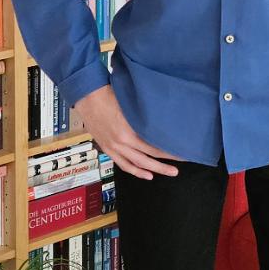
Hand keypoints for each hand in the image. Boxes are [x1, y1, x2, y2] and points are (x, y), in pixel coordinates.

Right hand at [71, 84, 187, 179]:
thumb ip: (144, 117)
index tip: (180, 153)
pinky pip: (123, 164)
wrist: (88, 97)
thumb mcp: (131, 105)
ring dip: (153, 170)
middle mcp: (122, 142)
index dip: (168, 152)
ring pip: (136, 165)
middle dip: (164, 166)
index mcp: (129, 130)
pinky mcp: (108, 149)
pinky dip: (135, 171)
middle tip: (176, 170)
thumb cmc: (111, 95)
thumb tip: (162, 124)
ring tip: (167, 173)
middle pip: (148, 158)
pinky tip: (146, 175)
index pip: (154, 146)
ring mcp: (113, 147)